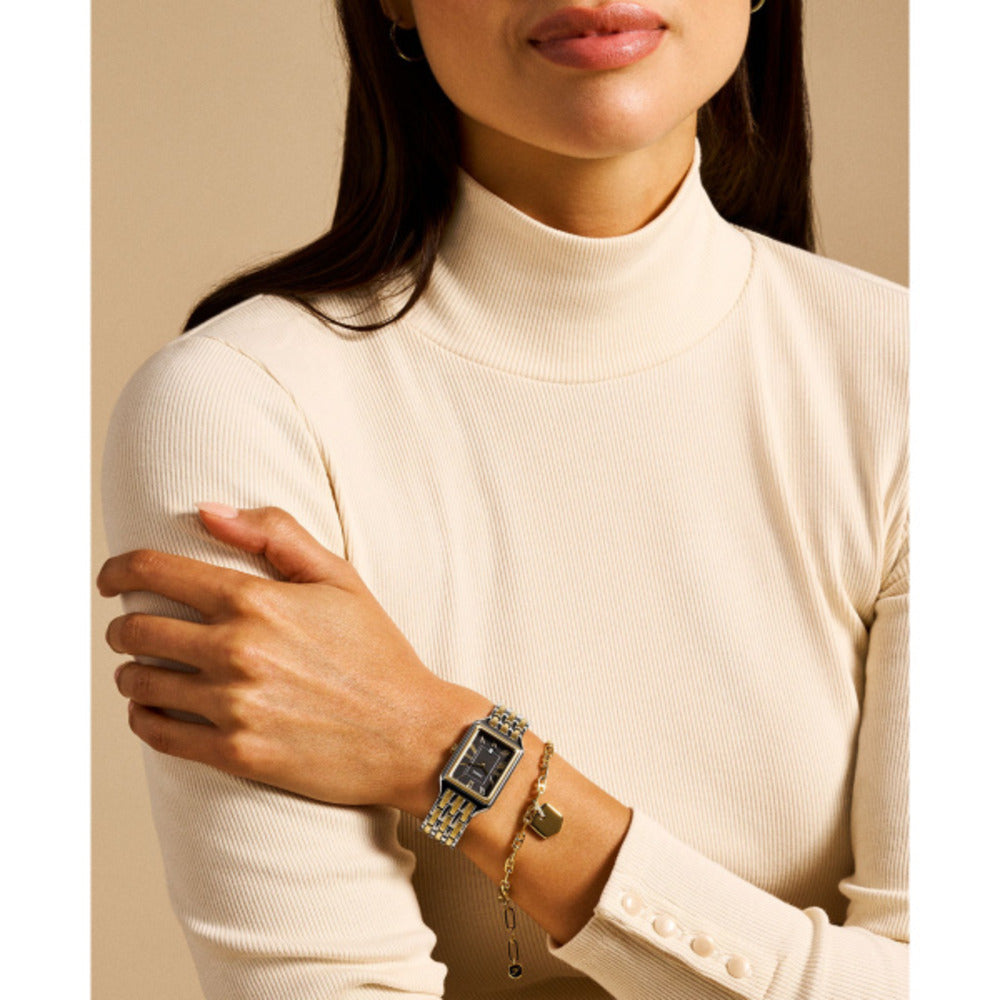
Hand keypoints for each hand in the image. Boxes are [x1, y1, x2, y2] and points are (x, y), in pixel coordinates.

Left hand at [97, 504, 487, 814]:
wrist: (412, 734)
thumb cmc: (377, 652)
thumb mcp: (339, 578)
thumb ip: (274, 534)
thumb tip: (206, 509)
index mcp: (258, 600)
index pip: (154, 572)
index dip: (118, 570)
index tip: (109, 578)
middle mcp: (238, 651)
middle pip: (136, 630)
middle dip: (124, 626)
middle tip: (133, 630)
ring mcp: (234, 706)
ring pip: (139, 683)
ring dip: (132, 672)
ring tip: (145, 670)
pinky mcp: (236, 754)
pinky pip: (158, 734)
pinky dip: (143, 717)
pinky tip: (153, 708)